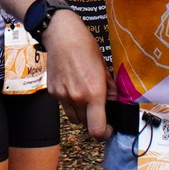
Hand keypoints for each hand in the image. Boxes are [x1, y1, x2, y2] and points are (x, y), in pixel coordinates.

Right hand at [42, 11, 111, 138]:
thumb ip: (110, 90)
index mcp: (94, 93)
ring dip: (82, 114)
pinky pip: (64, 106)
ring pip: (74, 118)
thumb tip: (115, 102)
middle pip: (86, 124)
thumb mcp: (104, 68)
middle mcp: (77, 98)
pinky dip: (70, 102)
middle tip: (98, 108)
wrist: (61, 36)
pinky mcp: (53, 93)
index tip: (108, 129)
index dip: (104, 133)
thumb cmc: (85, 47)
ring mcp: (62, 96)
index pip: (97, 129)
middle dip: (94, 119)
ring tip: (85, 97)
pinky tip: (73, 86)